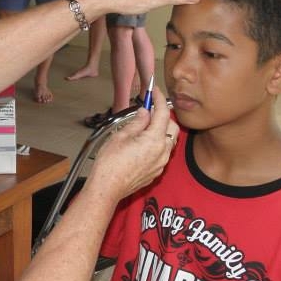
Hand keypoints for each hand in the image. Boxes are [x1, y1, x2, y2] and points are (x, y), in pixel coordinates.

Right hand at [85, 86, 178, 203]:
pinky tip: (142, 143)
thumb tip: (145, 113)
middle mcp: (162, 152)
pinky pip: (162, 153)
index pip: (163, 113)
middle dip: (164, 116)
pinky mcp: (156, 172)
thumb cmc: (110, 164)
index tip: (156, 92)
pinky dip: (157, 144)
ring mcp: (161, 164)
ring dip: (161, 131)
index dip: (160, 100)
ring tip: (143, 127)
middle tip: (149, 110)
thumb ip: (137, 122)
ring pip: (169, 141)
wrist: (107, 188)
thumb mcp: (121, 136)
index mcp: (154, 140)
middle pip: (172, 127)